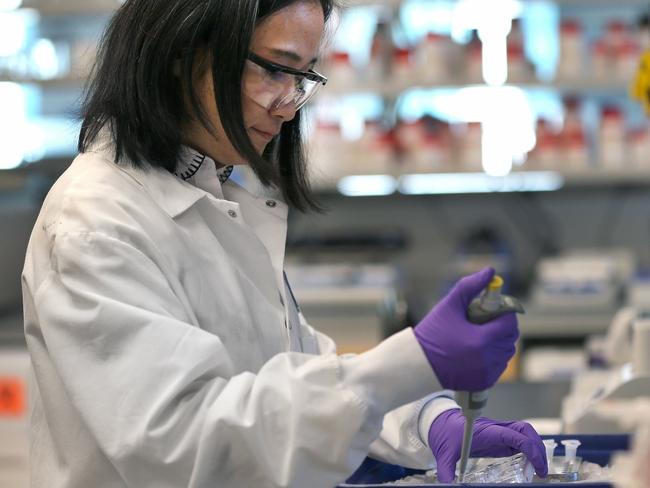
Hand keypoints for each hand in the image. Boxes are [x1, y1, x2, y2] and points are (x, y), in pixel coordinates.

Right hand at [413, 267, 518, 390]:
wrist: (417, 363)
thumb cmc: (432, 333)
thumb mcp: (449, 306)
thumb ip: (470, 286)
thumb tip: (490, 272)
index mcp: (482, 339)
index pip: (509, 323)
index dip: (503, 314)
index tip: (493, 310)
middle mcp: (488, 358)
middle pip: (510, 338)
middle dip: (501, 327)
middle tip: (485, 322)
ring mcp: (487, 372)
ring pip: (506, 352)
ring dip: (499, 342)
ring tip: (480, 335)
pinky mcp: (484, 382)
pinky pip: (498, 366)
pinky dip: (493, 357)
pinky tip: (477, 350)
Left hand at [428, 409, 547, 482]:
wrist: (440, 422)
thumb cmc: (444, 434)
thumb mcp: (444, 455)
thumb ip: (447, 472)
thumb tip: (448, 485)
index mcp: (487, 431)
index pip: (515, 435)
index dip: (531, 450)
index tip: (537, 468)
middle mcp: (496, 429)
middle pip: (525, 430)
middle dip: (538, 448)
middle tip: (541, 470)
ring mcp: (498, 431)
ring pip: (523, 432)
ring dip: (535, 447)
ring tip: (537, 469)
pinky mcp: (497, 436)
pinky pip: (517, 439)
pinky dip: (527, 450)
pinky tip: (526, 464)